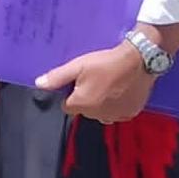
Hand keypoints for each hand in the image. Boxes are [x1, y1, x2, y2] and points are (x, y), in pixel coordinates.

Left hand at [36, 43, 152, 123]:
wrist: (139, 60)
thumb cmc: (106, 63)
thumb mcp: (78, 66)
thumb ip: (57, 77)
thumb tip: (39, 84)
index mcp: (82, 105)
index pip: (66, 106)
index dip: (70, 94)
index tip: (79, 82)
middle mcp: (98, 115)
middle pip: (84, 110)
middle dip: (85, 99)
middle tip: (95, 81)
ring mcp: (116, 116)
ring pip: (100, 113)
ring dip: (101, 104)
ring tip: (108, 85)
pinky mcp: (130, 113)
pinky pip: (116, 113)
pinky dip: (116, 105)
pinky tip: (120, 91)